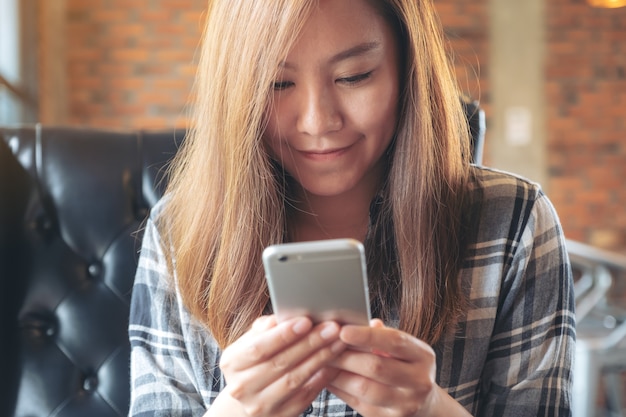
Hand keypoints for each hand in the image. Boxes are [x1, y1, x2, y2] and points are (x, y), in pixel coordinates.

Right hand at [216, 315, 345, 416]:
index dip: (283, 335)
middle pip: (280, 363)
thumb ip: (266, 328)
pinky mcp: (280, 416)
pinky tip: (334, 364)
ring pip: (295, 379)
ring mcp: (260, 405)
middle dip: (309, 343)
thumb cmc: (256, 360)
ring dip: (320, 359)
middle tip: (331, 328)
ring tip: (337, 342)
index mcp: (232, 362)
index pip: (258, 347)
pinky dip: (321, 378)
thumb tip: (284, 315)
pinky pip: (305, 396)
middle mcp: (242, 386)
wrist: (251, 396)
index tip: (306, 321)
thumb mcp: (253, 340)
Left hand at [327, 319, 470, 416]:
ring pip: (364, 388)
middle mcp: (419, 381)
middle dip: (346, 355)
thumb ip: (381, 335)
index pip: (394, 342)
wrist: (424, 402)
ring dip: (338, 373)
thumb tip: (353, 321)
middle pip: (376, 367)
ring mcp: (405, 404)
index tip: (343, 330)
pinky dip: (338, 389)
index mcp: (423, 356)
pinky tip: (327, 377)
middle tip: (324, 345)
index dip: (366, 336)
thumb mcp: (403, 348)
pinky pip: (356, 403)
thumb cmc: (406, 366)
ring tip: (322, 361)